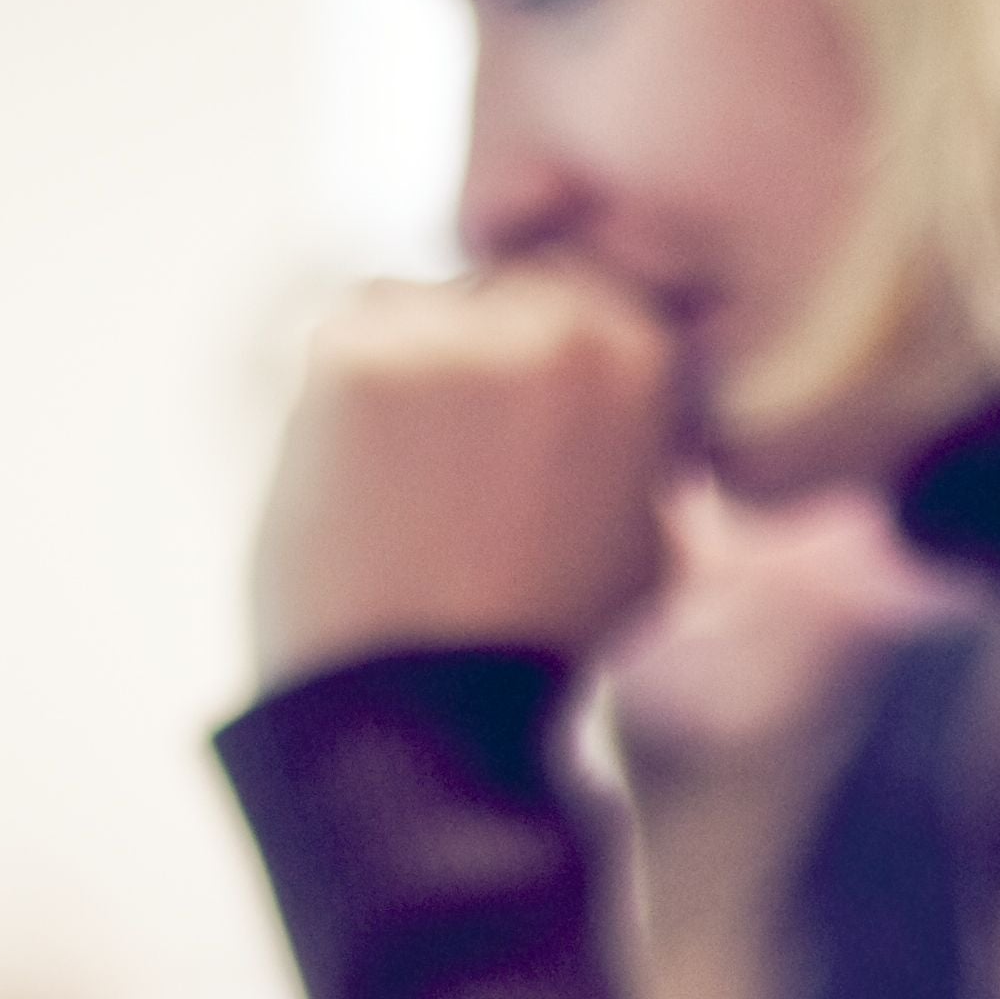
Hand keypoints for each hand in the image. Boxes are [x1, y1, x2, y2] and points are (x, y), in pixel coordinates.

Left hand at [248, 264, 689, 686]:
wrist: (425, 710)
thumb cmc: (540, 644)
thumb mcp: (648, 546)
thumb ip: (646, 454)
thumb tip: (642, 413)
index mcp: (640, 362)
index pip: (594, 293)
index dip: (551, 356)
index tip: (521, 420)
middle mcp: (556, 326)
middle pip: (506, 288)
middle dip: (484, 352)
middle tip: (457, 456)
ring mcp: (450, 335)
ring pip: (423, 303)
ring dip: (413, 362)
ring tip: (409, 478)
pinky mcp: (352, 355)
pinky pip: (354, 328)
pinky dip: (352, 386)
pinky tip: (362, 471)